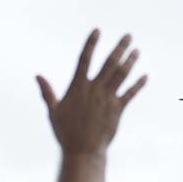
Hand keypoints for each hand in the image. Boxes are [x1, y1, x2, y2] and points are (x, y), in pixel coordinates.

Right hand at [36, 30, 146, 156]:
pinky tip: (145, 76)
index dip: (91, 44)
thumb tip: (37, 76)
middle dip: (119, 48)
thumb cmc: (65, 132)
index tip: (97, 30)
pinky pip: (130, 94)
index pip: (84, 59)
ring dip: (130, 62)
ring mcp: (106, 99)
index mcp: (78, 87)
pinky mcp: (117, 110)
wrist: (82, 151)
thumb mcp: (53, 110)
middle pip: (109, 63)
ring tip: (137, 51)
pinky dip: (138, 85)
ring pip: (121, 75)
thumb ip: (47, 92)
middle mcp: (94, 89)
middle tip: (129, 35)